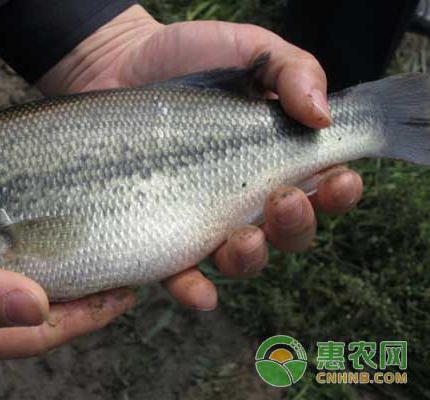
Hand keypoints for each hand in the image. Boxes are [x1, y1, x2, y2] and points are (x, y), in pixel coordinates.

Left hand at [38, 5, 362, 309]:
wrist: (119, 62)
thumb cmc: (189, 57)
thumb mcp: (250, 50)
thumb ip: (292, 71)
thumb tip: (323, 116)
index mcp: (274, 156)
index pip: (320, 185)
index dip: (337, 192)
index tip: (339, 180)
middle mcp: (243, 194)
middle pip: (286, 232)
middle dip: (295, 226)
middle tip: (284, 200)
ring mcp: (202, 216)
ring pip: (240, 258)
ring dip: (250, 258)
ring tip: (244, 240)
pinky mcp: (159, 230)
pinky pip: (180, 272)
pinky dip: (193, 289)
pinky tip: (198, 291)